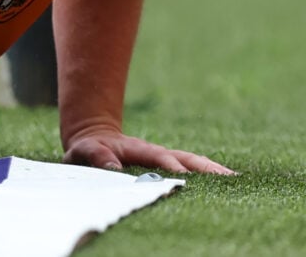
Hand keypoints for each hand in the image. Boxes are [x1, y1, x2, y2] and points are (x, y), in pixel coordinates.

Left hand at [63, 128, 234, 174]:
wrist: (93, 137)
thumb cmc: (89, 148)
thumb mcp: (85, 150)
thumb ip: (97, 156)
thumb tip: (114, 168)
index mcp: (139, 149)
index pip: (158, 158)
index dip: (171, 166)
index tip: (184, 176)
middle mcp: (157, 153)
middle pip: (186, 158)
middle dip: (206, 168)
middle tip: (230, 178)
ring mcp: (165, 159)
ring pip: (194, 163)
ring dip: (213, 172)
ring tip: (238, 181)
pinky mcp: (168, 167)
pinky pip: (192, 171)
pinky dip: (210, 177)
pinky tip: (229, 185)